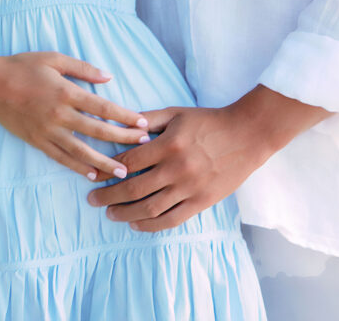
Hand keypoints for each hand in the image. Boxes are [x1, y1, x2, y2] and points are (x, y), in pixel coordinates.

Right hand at [0, 51, 150, 180]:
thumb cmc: (22, 66)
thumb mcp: (54, 59)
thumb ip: (83, 69)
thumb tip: (109, 78)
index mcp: (66, 92)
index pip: (103, 108)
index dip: (125, 117)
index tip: (143, 123)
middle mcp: (59, 114)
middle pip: (97, 131)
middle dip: (123, 140)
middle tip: (144, 148)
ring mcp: (47, 131)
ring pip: (81, 151)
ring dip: (104, 162)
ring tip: (122, 172)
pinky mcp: (37, 141)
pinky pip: (61, 158)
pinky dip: (78, 167)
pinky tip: (92, 174)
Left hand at [86, 86, 330, 230]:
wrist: (246, 135)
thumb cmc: (208, 121)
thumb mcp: (176, 112)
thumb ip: (148, 118)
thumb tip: (120, 123)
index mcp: (169, 144)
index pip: (129, 161)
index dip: (107, 170)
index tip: (93, 174)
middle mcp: (177, 169)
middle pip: (134, 188)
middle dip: (109, 195)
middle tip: (92, 199)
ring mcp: (190, 188)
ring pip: (150, 208)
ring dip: (125, 213)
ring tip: (110, 213)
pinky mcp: (201, 202)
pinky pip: (171, 219)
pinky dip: (150, 225)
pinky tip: (136, 223)